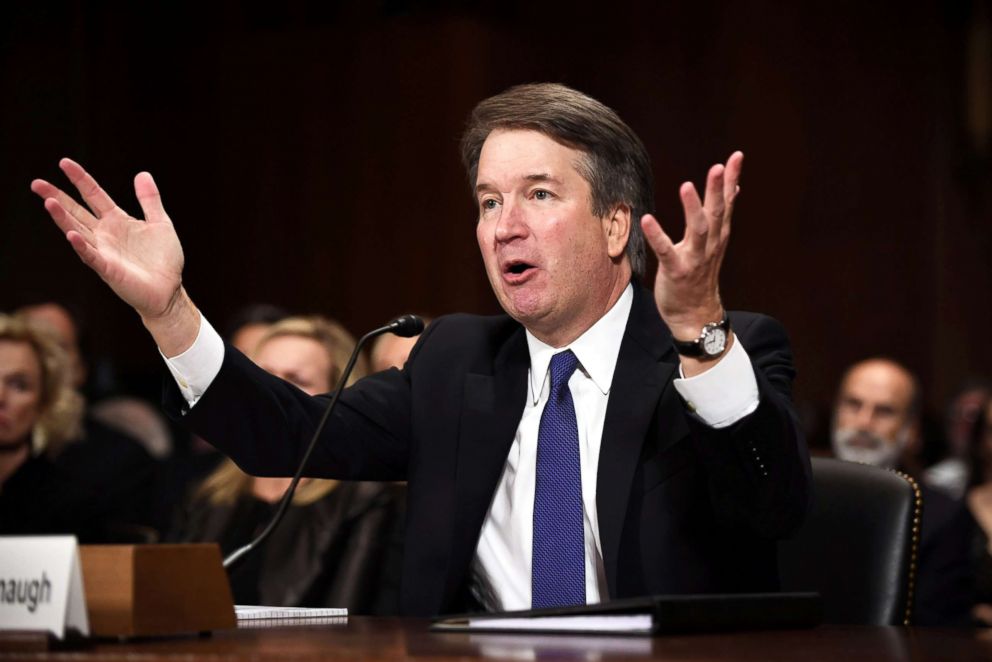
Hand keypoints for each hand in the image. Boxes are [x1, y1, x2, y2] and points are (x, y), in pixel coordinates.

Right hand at [31, 159, 197, 354]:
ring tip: (49, 202)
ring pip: (78, 231)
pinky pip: (92, 256)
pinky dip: (82, 246)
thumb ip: (150, 200)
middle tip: (37, 183)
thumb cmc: (164, 260)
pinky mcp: (108, 269)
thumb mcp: (160, 223)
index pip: (94, 195)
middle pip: (76, 211)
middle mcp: (105, 234)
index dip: (80, 179)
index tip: (64, 162)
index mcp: (117, 220)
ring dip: (63, 218)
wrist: (169, 290)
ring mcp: (104, 251)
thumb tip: (142, 173)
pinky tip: (72, 235)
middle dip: (57, 197)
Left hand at [640, 151, 742, 340]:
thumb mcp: (715, 243)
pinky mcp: (677, 271)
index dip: (731, 180)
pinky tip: (647, 219)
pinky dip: (657, 236)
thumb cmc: (701, 276)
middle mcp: (710, 245)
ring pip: (698, 230)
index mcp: (718, 236)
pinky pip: (666, 252)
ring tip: (687, 186)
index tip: (736, 157)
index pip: (727, 203)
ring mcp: (694, 259)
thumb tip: (733, 190)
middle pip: (716, 213)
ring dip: (693, 208)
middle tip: (718, 167)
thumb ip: (721, 216)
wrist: (696, 316)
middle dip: (718, 190)